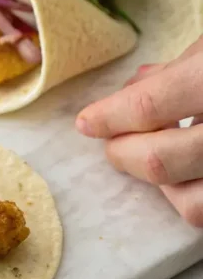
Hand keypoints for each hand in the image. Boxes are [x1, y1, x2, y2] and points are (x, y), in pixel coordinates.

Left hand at [75, 37, 202, 226]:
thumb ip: (172, 73)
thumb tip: (128, 95)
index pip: (149, 106)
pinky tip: (188, 169)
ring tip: (157, 155)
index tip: (86, 123)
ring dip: (160, 184)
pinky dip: (191, 195)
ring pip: (191, 205)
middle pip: (158, 161)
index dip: (109, 117)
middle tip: (114, 142)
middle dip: (123, 153)